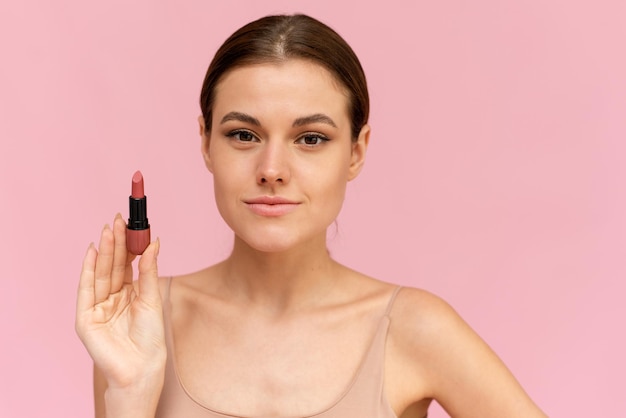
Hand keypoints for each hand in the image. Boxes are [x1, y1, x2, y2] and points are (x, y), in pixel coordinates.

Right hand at [75, 214, 165, 389]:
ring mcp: (97, 307)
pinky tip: (93, 252)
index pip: (126, 264)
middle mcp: (112, 298)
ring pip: (101, 274)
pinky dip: (88, 270)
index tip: (130, 225)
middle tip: (118, 221)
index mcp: (129, 294)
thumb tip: (154, 242)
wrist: (143, 366)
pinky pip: (86, 290)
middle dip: (115, 243)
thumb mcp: (152, 298)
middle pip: (112, 266)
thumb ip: (149, 270)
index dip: (128, 245)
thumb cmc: (150, 337)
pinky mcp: (86, 318)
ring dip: (104, 251)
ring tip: (108, 230)